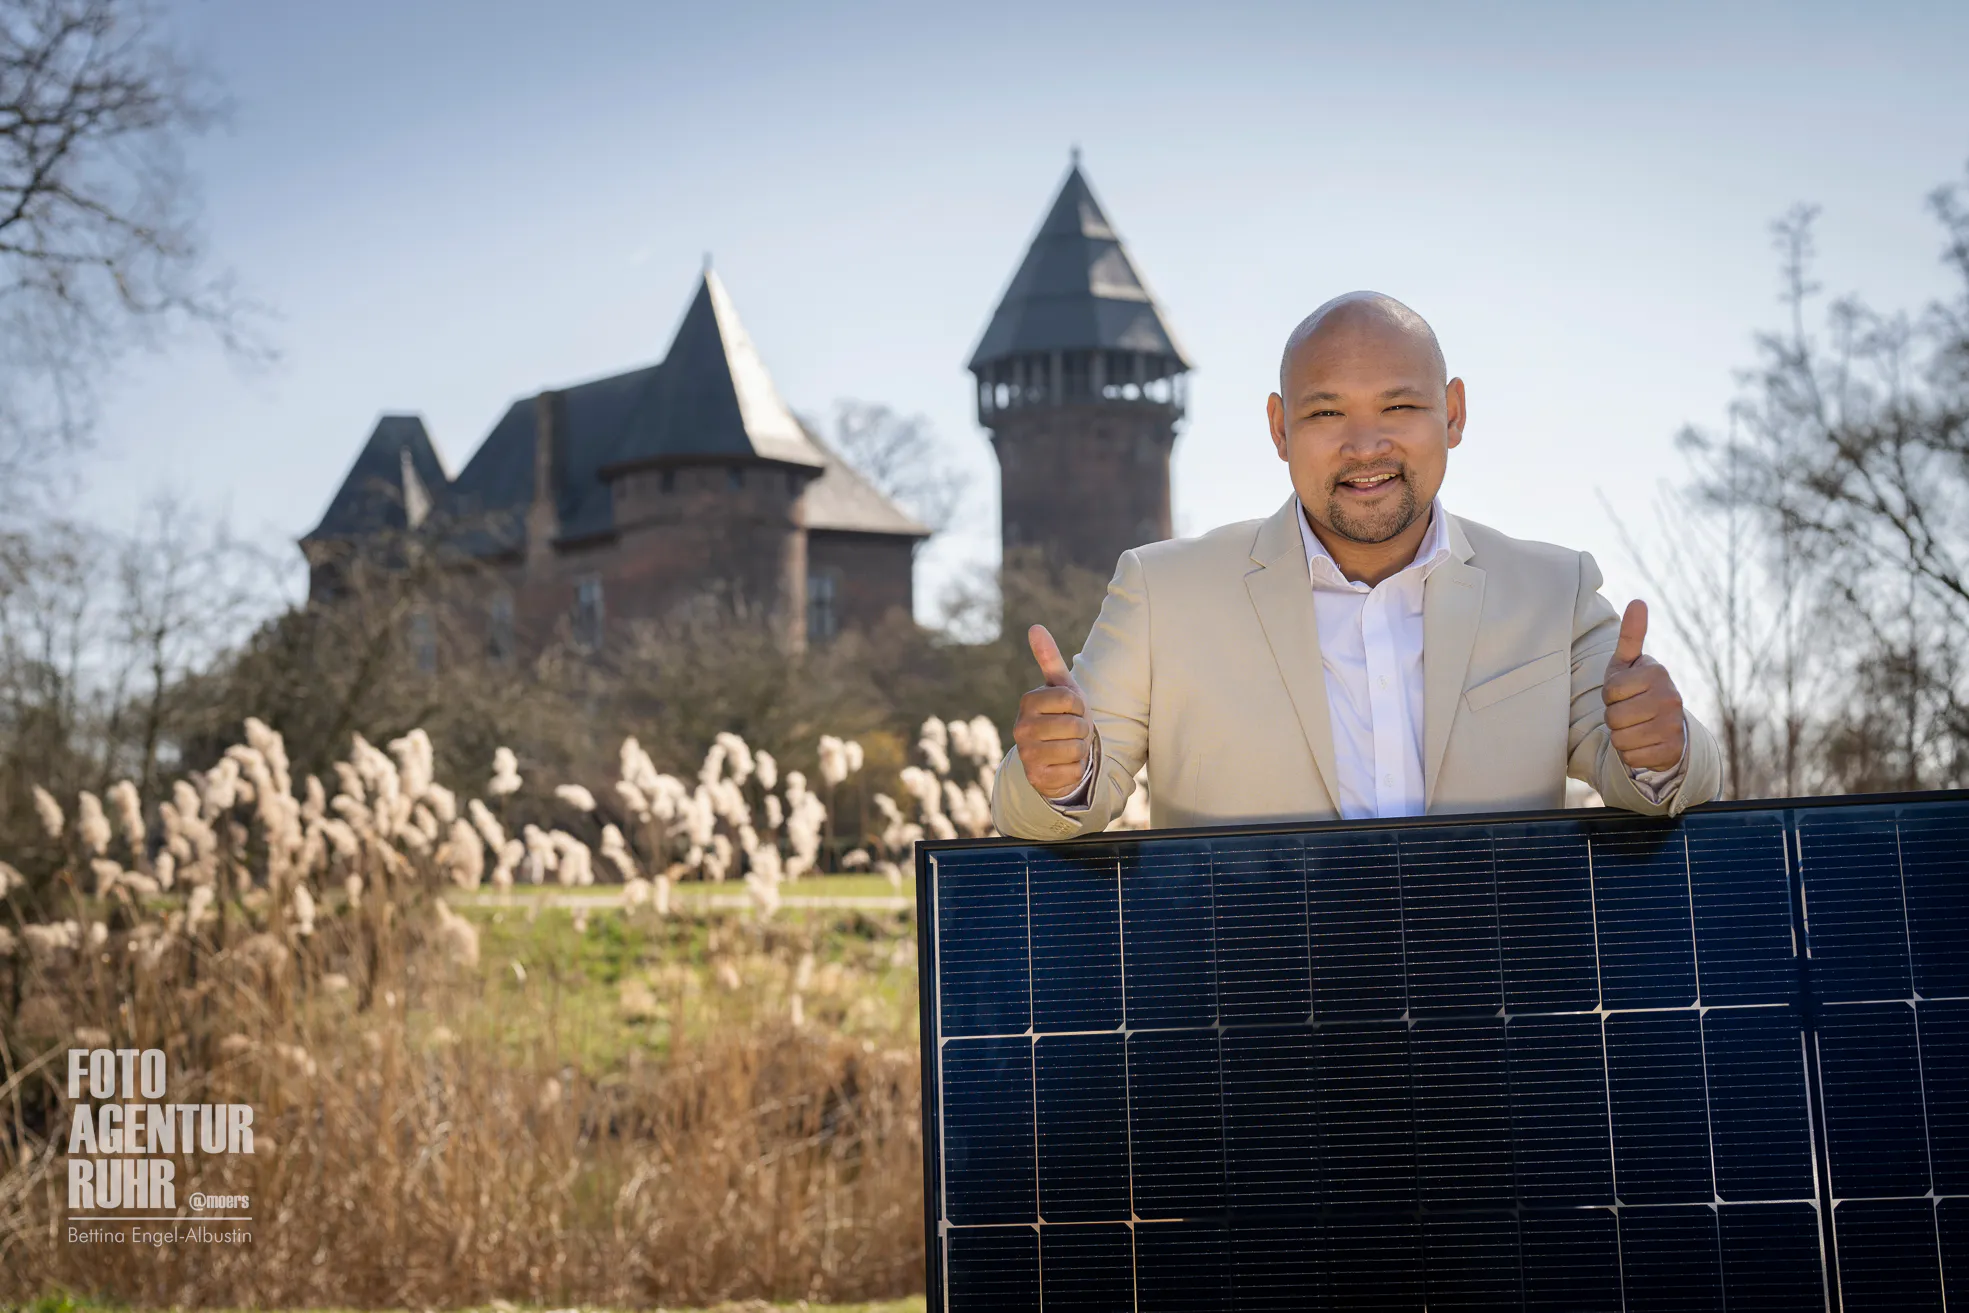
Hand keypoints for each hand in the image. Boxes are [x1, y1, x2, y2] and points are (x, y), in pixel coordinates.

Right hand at [1013, 625, 1093, 799]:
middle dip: (1082, 729)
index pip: (1071, 699)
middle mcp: (1021, 728)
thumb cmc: (1062, 716)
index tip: (1071, 710)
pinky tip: (1064, 766)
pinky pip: (1074, 771)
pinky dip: (1076, 769)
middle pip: (1075, 725)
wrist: (1056, 756)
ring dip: (1080, 749)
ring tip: (1068, 747)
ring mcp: (1027, 755)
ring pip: (1076, 749)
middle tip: (1071, 731)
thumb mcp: (1061, 687)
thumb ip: (1049, 658)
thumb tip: (1035, 627)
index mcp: (1028, 702)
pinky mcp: (1037, 779)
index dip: (1080, 705)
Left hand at [1603, 600, 1686, 772]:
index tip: (1624, 692)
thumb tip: (1638, 601)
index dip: (1610, 695)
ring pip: (1620, 739)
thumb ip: (1631, 635)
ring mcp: (1674, 725)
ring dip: (1621, 736)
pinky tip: (1644, 743)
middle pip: (1613, 716)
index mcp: (1657, 672)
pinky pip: (1632, 757)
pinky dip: (1632, 754)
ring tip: (1636, 727)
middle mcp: (1671, 697)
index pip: (1610, 691)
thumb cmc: (1636, 690)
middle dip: (1613, 717)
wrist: (1663, 726)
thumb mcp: (1627, 664)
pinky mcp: (1672, 751)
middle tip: (1629, 712)